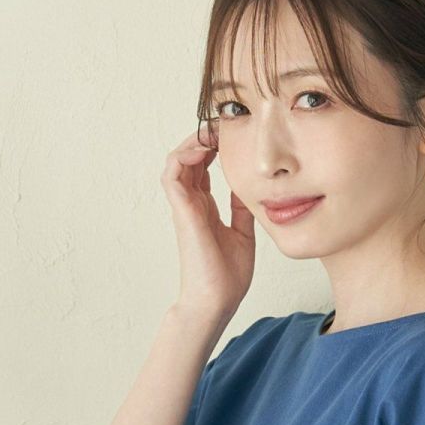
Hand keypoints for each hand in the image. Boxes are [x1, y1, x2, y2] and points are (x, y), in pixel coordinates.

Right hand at [162, 125, 255, 322]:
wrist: (218, 301)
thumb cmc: (227, 277)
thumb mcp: (244, 234)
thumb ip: (242, 210)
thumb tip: (251, 188)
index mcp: (206, 208)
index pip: (203, 167)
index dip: (213, 146)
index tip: (231, 134)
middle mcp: (192, 204)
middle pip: (189, 158)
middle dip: (203, 136)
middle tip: (222, 122)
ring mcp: (185, 207)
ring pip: (178, 160)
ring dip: (192, 141)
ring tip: (212, 130)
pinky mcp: (182, 211)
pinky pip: (173, 173)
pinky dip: (184, 155)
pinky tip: (203, 148)